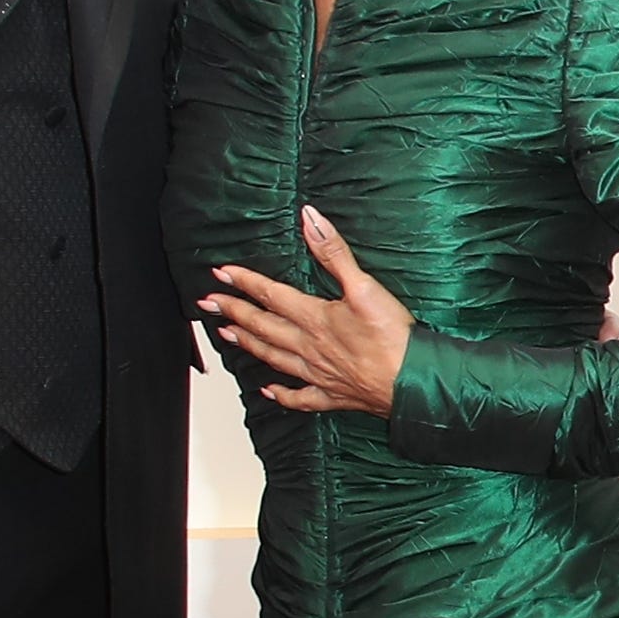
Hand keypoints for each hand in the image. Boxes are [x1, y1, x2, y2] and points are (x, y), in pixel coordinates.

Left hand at [204, 208, 412, 418]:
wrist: (409, 381)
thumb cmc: (391, 337)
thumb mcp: (364, 285)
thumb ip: (334, 252)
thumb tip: (311, 220)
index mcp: (315, 318)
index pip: (271, 295)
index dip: (245, 282)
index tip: (221, 274)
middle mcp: (309, 346)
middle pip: (263, 326)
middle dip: (234, 312)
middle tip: (209, 304)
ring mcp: (318, 373)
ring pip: (273, 357)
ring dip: (248, 344)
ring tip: (226, 335)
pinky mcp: (332, 395)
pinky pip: (299, 397)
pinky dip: (281, 395)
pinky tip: (269, 391)